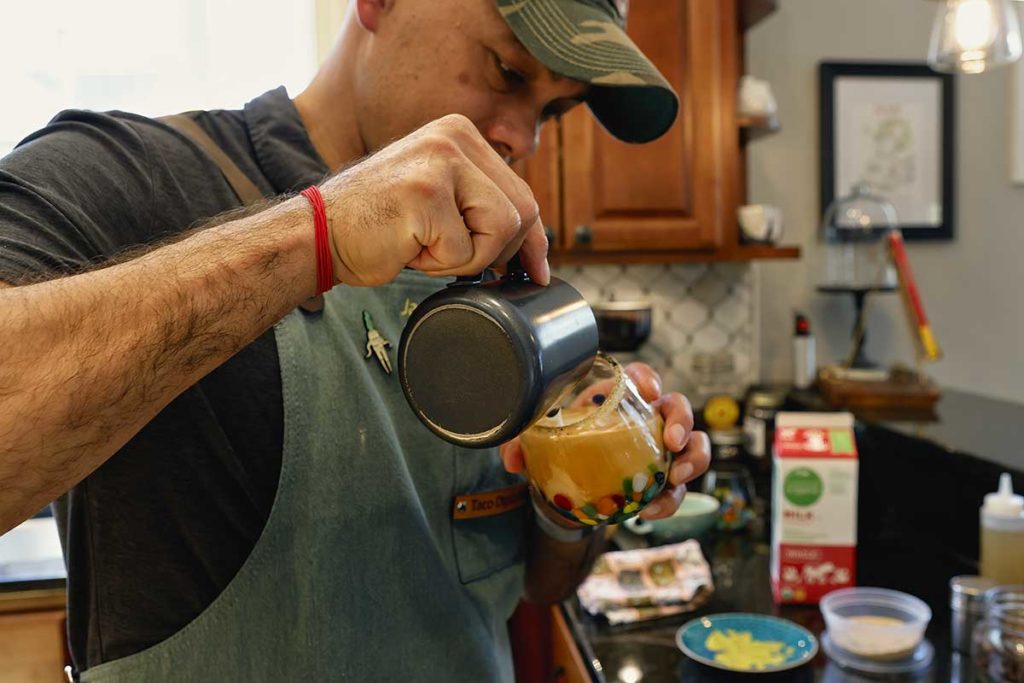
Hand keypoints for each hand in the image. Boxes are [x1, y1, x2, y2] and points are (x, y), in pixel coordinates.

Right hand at [318, 114, 548, 286]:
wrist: (316, 233)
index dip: (533, 240)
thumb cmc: (377, 225)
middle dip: (500, 252)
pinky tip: (407, 248)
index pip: (524, 192)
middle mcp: (454, 137)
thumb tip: (535, 247)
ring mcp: (440, 162)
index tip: (534, 270)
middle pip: (523, 211)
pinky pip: (466, 251)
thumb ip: (481, 203)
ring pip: (502, 229)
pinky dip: (439, 265)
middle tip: (457, 259)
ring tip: (426, 246)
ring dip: (468, 258)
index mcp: (461, 133)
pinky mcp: (426, 194)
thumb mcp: (440, 198)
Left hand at [500, 363, 710, 521]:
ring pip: (694, 446)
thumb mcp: (538, 443)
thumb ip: (521, 444)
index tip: (648, 390)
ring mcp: (658, 451)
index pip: (640, 376)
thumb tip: (512, 460)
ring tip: (675, 477)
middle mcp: (645, 420)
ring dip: (693, 459)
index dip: (648, 378)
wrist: (569, 484)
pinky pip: (678, 489)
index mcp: (616, 397)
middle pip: (677, 407)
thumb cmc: (562, 448)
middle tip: (672, 440)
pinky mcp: (661, 482)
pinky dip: (672, 500)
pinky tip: (652, 510)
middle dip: (682, 420)